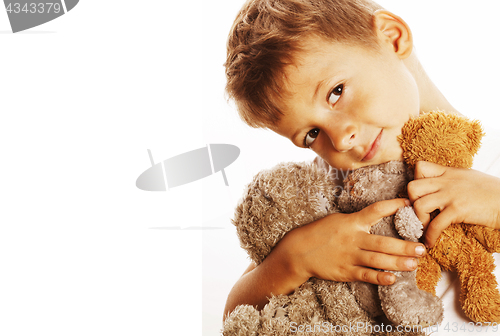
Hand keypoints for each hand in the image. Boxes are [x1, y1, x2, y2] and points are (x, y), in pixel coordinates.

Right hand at [281, 198, 425, 285]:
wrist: (299, 251)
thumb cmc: (320, 232)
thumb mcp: (338, 219)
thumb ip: (357, 219)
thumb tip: (378, 215)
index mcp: (351, 222)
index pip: (376, 210)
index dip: (394, 205)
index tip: (410, 203)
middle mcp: (352, 239)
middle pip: (383, 242)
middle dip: (404, 246)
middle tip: (422, 248)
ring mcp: (349, 257)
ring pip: (377, 260)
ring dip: (398, 263)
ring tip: (415, 264)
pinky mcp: (345, 272)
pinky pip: (365, 275)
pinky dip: (379, 277)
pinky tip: (393, 279)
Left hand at [407, 161, 499, 247]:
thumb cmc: (494, 193)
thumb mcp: (470, 179)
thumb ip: (452, 181)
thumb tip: (439, 187)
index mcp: (450, 173)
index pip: (420, 167)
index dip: (416, 181)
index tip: (421, 195)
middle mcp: (448, 182)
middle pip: (412, 187)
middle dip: (411, 203)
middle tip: (420, 214)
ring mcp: (452, 195)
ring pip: (419, 205)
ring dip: (419, 220)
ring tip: (425, 228)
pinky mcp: (458, 210)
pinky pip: (435, 224)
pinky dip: (429, 236)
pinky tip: (430, 242)